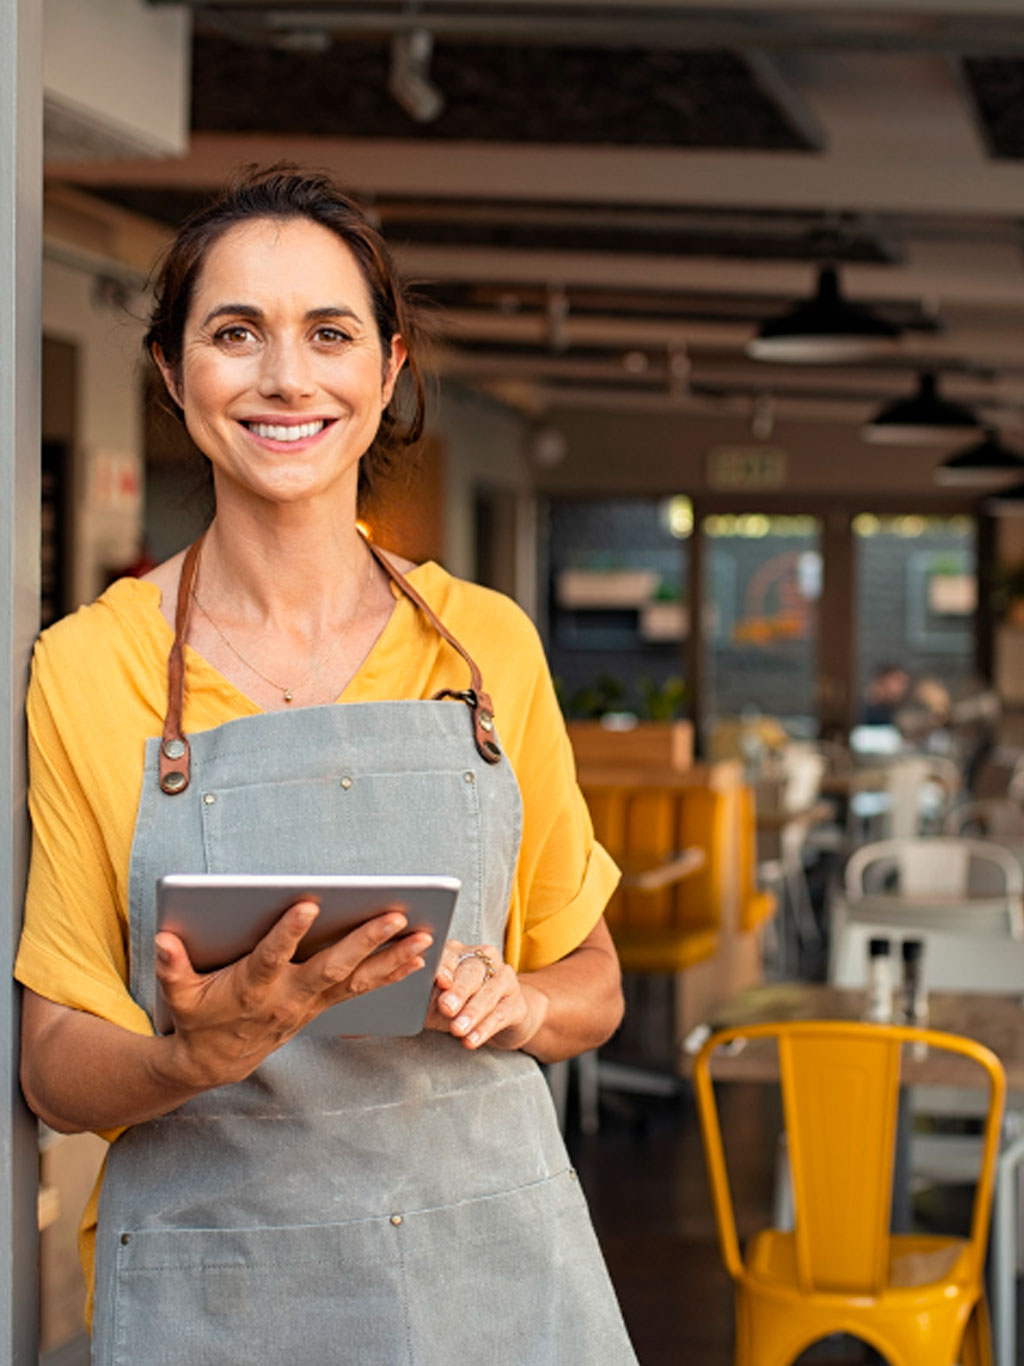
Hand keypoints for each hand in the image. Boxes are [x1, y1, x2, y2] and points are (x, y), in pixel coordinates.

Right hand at [155, 900, 431, 1086]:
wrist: (217, 1062)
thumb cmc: (198, 1017)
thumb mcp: (179, 995)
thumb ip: (172, 967)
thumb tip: (163, 940)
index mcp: (253, 987)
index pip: (272, 956)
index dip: (288, 933)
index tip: (308, 904)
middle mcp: (289, 995)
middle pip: (332, 966)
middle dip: (365, 941)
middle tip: (395, 915)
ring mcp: (311, 1003)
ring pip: (357, 979)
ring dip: (392, 958)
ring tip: (424, 936)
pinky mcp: (323, 1005)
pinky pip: (363, 989)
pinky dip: (391, 973)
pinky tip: (418, 958)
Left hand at [425, 939, 547, 1050]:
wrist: (500, 1015)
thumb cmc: (459, 1004)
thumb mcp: (438, 998)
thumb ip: (427, 996)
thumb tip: (408, 1002)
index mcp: (459, 952)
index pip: (450, 955)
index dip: (445, 967)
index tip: (439, 981)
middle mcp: (484, 959)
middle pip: (472, 972)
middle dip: (459, 991)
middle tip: (446, 1008)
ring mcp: (504, 979)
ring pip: (488, 993)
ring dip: (472, 1013)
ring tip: (457, 1030)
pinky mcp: (516, 1002)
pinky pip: (500, 1014)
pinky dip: (484, 1028)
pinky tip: (472, 1040)